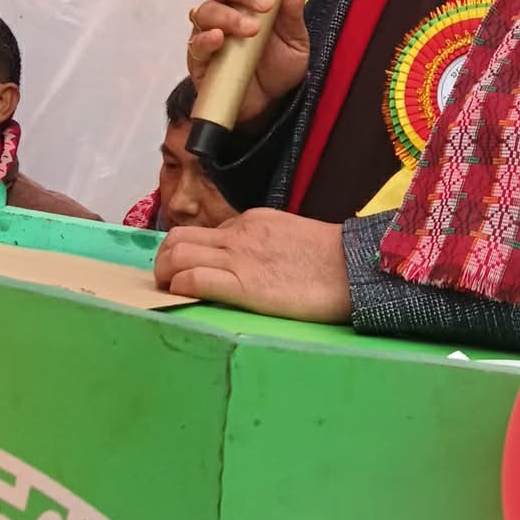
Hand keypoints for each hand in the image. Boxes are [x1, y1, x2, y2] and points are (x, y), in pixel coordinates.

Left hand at [154, 208, 350, 323]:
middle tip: (167, 283)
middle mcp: (239, 234)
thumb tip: (251, 262)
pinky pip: (193, 279)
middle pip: (178, 237)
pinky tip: (183, 298)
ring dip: (163, 274)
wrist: (356, 268)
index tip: (186, 272)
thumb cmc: (334, 262)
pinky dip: (179, 287)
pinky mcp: (243, 285)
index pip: (204, 233)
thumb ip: (265, 245)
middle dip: (163, 261)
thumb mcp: (292, 239)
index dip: (188, 253)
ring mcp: (239, 257)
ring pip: (176, 254)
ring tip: (169, 292)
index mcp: (252, 221)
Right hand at [187, 0, 309, 124]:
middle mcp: (223, 7)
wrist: (270, 103)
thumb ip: (293, 11)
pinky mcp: (199, 59)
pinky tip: (220, 39)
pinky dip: (206, 39)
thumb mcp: (295, 38)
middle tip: (264, 3)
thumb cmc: (279, 63)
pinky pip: (195, 43)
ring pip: (206, 10)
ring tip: (252, 29)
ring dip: (229, 15)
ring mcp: (208, 32)